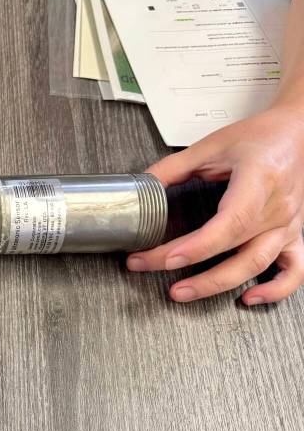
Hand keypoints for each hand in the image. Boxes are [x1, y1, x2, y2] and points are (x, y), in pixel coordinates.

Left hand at [127, 105, 303, 304]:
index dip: (198, 247)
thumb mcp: (211, 146)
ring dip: (220, 285)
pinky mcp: (294, 233)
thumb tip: (142, 187)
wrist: (298, 132)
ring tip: (183, 291)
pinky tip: (249, 298)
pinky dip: (275, 291)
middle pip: (237, 250)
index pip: (230, 223)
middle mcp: (278, 208)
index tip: (167, 258)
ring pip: (259, 265)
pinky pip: (294, 270)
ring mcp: (288, 224)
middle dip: (192, 269)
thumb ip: (172, 167)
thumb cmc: (261, 137)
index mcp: (259, 181)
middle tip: (150, 268)